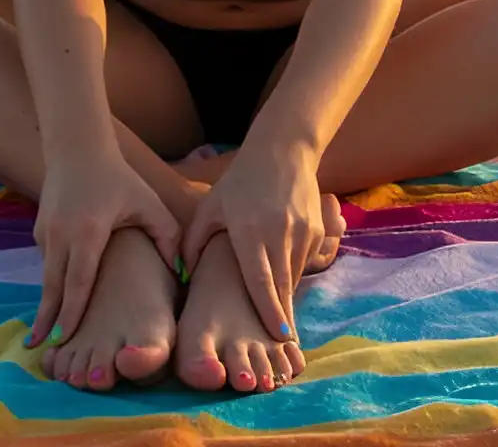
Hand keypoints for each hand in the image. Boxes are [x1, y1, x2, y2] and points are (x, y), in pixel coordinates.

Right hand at [26, 155, 180, 348]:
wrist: (77, 148)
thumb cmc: (118, 178)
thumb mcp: (148, 203)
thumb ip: (167, 236)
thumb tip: (181, 271)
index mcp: (89, 231)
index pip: (79, 280)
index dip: (73, 311)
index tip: (64, 337)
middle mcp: (62, 234)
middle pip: (53, 287)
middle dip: (48, 319)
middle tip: (41, 348)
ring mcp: (46, 232)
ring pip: (46, 277)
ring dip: (44, 305)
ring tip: (39, 335)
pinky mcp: (39, 230)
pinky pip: (46, 262)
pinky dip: (50, 282)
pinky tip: (52, 301)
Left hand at [181, 151, 322, 343]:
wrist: (283, 151)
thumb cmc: (240, 182)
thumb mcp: (210, 207)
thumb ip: (194, 241)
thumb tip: (181, 275)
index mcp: (250, 230)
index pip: (261, 279)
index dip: (268, 310)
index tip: (277, 336)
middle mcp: (279, 232)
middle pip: (283, 286)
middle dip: (283, 317)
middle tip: (283, 346)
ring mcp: (301, 230)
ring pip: (295, 275)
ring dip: (288, 297)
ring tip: (281, 322)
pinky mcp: (316, 228)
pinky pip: (306, 260)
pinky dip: (295, 272)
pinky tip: (285, 277)